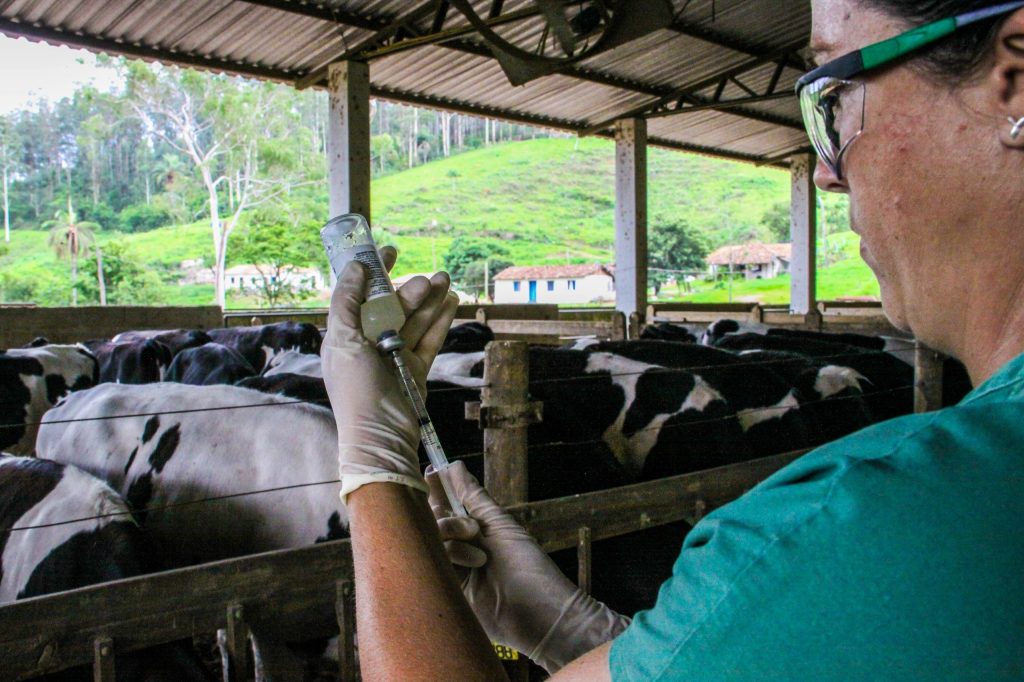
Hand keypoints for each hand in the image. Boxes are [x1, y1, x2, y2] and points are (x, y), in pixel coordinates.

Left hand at [322, 257, 457, 501]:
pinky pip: (429, 339)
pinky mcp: (415, 368)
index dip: (375, 271)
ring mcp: (394, 356)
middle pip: (392, 306)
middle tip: (429, 276)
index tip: (391, 252)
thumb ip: (346, 301)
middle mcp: (369, 343)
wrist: (381, 434)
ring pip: (414, 320)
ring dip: (430, 300)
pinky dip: (440, 321)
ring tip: (445, 281)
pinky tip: (452, 303)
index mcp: (346, 334)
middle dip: (410, 288)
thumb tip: (354, 267)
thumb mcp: (342, 339)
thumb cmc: (356, 388)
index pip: (361, 294)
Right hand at [427, 462, 629, 672]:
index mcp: (479, 528)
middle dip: (448, 521)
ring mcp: (456, 570)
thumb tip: (455, 465)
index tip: (430, 470)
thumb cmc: (529, 566)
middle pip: (436, 523)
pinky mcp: (450, 593)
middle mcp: (464, 546)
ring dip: (454, 546)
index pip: (450, 503)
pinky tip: (451, 566)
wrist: (540, 613)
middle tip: (470, 530)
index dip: (438, 488)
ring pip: (433, 545)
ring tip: (480, 560)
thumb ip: (475, 498)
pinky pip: (433, 571)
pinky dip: (442, 565)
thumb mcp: (501, 526)